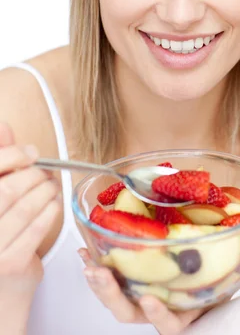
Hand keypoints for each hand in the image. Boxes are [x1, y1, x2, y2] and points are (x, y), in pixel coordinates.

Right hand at [0, 122, 60, 297]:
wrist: (0, 294)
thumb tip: (4, 127)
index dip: (12, 156)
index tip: (31, 153)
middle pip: (6, 190)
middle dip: (33, 176)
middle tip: (46, 172)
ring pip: (24, 208)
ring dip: (45, 192)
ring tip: (52, 186)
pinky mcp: (9, 265)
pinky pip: (36, 229)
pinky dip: (50, 212)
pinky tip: (53, 204)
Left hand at [79, 244, 239, 334]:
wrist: (198, 275)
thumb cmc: (213, 280)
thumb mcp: (233, 274)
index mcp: (186, 312)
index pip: (172, 325)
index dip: (161, 317)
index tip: (152, 300)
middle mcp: (160, 308)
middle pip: (132, 315)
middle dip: (114, 297)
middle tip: (102, 275)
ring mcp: (141, 296)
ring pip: (116, 301)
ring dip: (100, 284)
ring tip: (90, 264)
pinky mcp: (129, 280)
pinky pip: (109, 280)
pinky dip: (96, 266)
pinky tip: (86, 251)